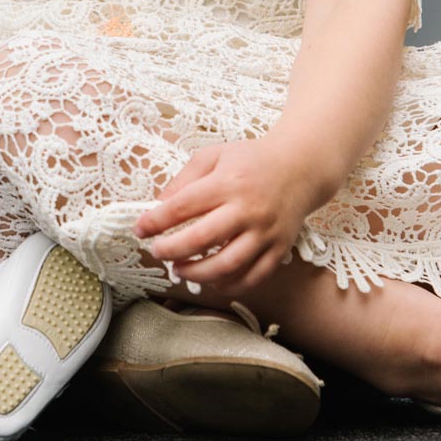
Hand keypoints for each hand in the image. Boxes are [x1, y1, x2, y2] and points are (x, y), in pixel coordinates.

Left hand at [134, 138, 331, 301]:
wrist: (300, 168)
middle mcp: (248, 209)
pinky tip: (212, 281)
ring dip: (197, 273)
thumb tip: (159, 205)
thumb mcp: (214, 155)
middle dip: (172, 250)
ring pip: (227, 265)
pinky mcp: (279, 249)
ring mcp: (265, 232)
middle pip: (202, 239)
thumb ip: (185, 179)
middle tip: (157, 252)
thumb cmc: (251, 160)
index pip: (183, 205)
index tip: (140, 229)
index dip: (156, 220)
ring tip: (179, 269)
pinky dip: (229, 285)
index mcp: (228, 182)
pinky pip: (253, 277)